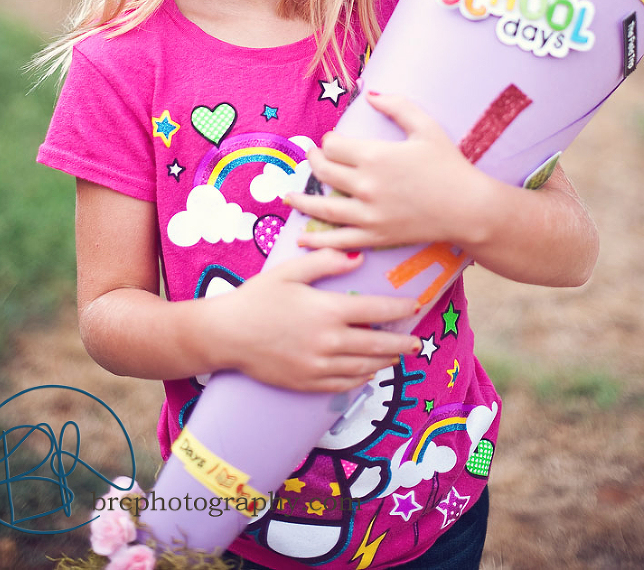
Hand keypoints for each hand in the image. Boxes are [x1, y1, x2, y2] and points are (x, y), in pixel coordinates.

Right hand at [212, 247, 421, 392]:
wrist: (226, 335)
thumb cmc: (256, 298)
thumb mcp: (289, 271)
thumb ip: (326, 261)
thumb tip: (358, 257)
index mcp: (327, 311)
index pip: (376, 311)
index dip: (399, 310)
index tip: (415, 306)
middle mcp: (328, 342)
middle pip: (378, 346)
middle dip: (402, 344)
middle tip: (417, 343)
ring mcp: (318, 367)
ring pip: (364, 368)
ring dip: (385, 362)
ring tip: (397, 357)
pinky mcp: (308, 383)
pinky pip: (344, 385)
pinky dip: (362, 379)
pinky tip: (368, 372)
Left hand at [288, 92, 485, 251]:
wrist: (468, 207)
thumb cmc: (449, 165)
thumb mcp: (425, 127)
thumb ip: (396, 106)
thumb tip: (369, 93)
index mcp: (374, 156)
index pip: (334, 146)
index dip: (329, 141)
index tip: (332, 141)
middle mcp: (366, 185)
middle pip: (325, 172)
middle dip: (314, 162)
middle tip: (312, 158)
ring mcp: (369, 214)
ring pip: (323, 208)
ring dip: (302, 201)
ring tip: (288, 196)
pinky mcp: (375, 236)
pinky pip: (339, 240)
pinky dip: (317, 241)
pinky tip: (301, 239)